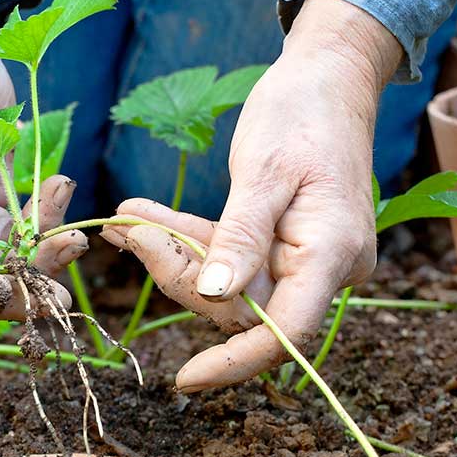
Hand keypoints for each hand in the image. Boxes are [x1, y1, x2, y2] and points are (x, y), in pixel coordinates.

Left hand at [102, 0, 400, 390]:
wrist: (330, 76)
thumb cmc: (303, 112)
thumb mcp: (263, 169)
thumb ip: (240, 235)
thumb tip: (219, 296)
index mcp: (332, 252)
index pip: (286, 333)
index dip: (235, 363)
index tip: (185, 380)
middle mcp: (327, 268)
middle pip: (245, 307)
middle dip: (181, 275)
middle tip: (123, 230)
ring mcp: (308, 260)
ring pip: (231, 285)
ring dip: (176, 255)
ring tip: (124, 219)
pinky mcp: (287, 247)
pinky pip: (234, 260)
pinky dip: (192, 241)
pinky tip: (145, 218)